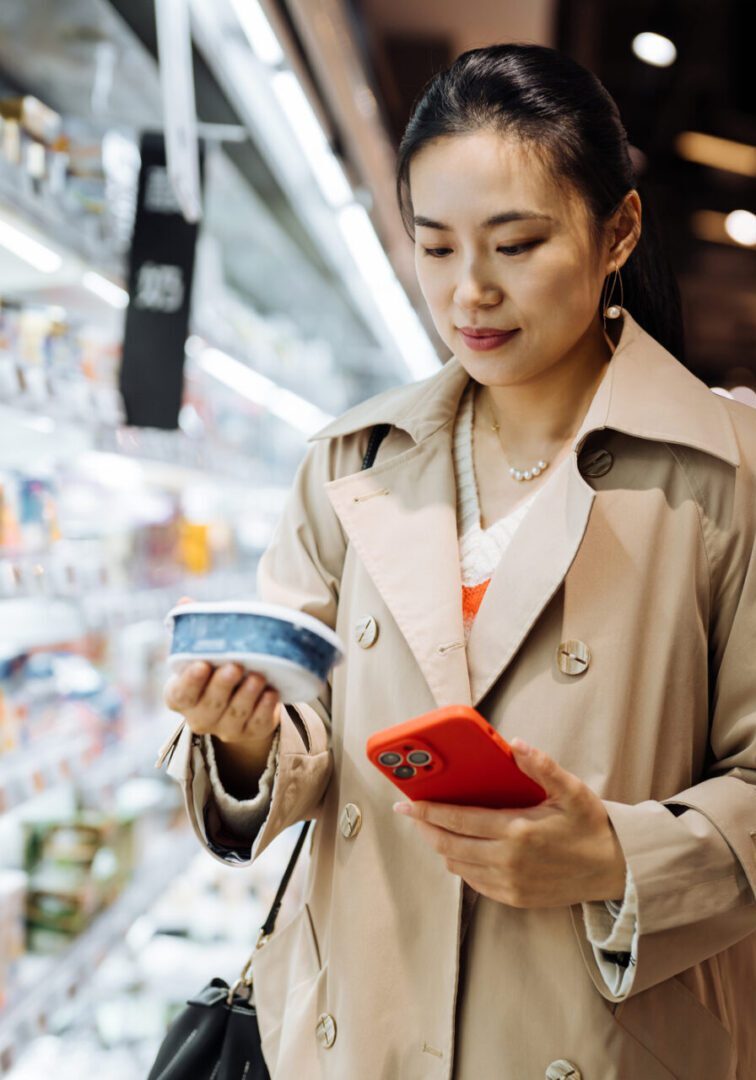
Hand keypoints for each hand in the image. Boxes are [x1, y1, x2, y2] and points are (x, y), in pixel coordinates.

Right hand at [163, 596, 282, 746]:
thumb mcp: (202, 651)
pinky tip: (272, 693)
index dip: (190, 682)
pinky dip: (265, 709)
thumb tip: (184, 603)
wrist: (238, 702)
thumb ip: (193, 630)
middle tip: (235, 666)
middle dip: (222, 686)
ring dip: (246, 696)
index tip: (201, 664)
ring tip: (257, 677)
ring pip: (234, 715)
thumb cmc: (215, 668)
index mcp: (181, 696)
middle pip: (208, 706)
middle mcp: (199, 717)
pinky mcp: (249, 732)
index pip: (180, 694)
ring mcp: (224, 728)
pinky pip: (257, 724)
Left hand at [393, 738, 626, 907]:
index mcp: (518, 831)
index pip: (459, 820)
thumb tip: (516, 743)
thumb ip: (542, 766)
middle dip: (425, 828)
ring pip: (457, 866)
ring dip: (440, 847)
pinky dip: (460, 864)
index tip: (407, 803)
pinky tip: (459, 850)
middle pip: (449, 845)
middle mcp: (508, 861)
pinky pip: (474, 882)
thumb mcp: (572, 790)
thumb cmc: (590, 826)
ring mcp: (510, 884)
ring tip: (432, 828)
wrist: (614, 870)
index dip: (428, 811)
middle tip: (411, 814)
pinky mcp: (514, 898)